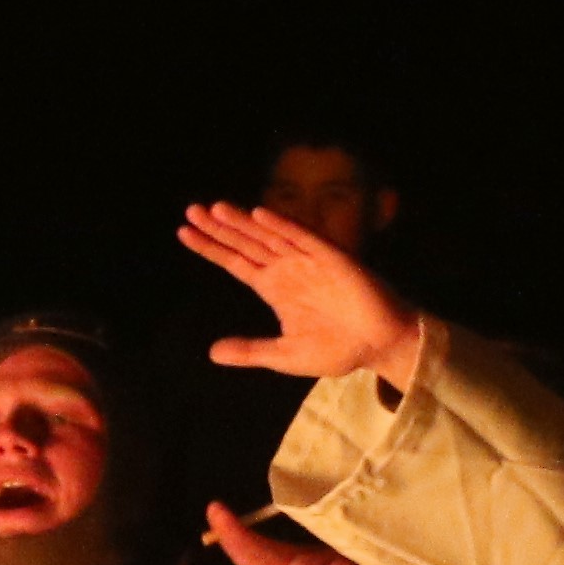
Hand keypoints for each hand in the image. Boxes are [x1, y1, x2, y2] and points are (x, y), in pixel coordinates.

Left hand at [177, 200, 424, 383]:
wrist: (380, 346)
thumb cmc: (337, 350)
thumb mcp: (285, 355)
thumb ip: (250, 351)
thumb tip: (212, 353)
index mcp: (275, 289)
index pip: (236, 263)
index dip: (211, 248)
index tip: (183, 233)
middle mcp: (287, 270)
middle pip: (246, 244)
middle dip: (219, 228)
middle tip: (191, 210)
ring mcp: (308, 261)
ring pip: (269, 236)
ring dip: (244, 223)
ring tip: (216, 209)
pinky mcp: (332, 259)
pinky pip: (304, 239)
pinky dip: (283, 226)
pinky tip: (261, 214)